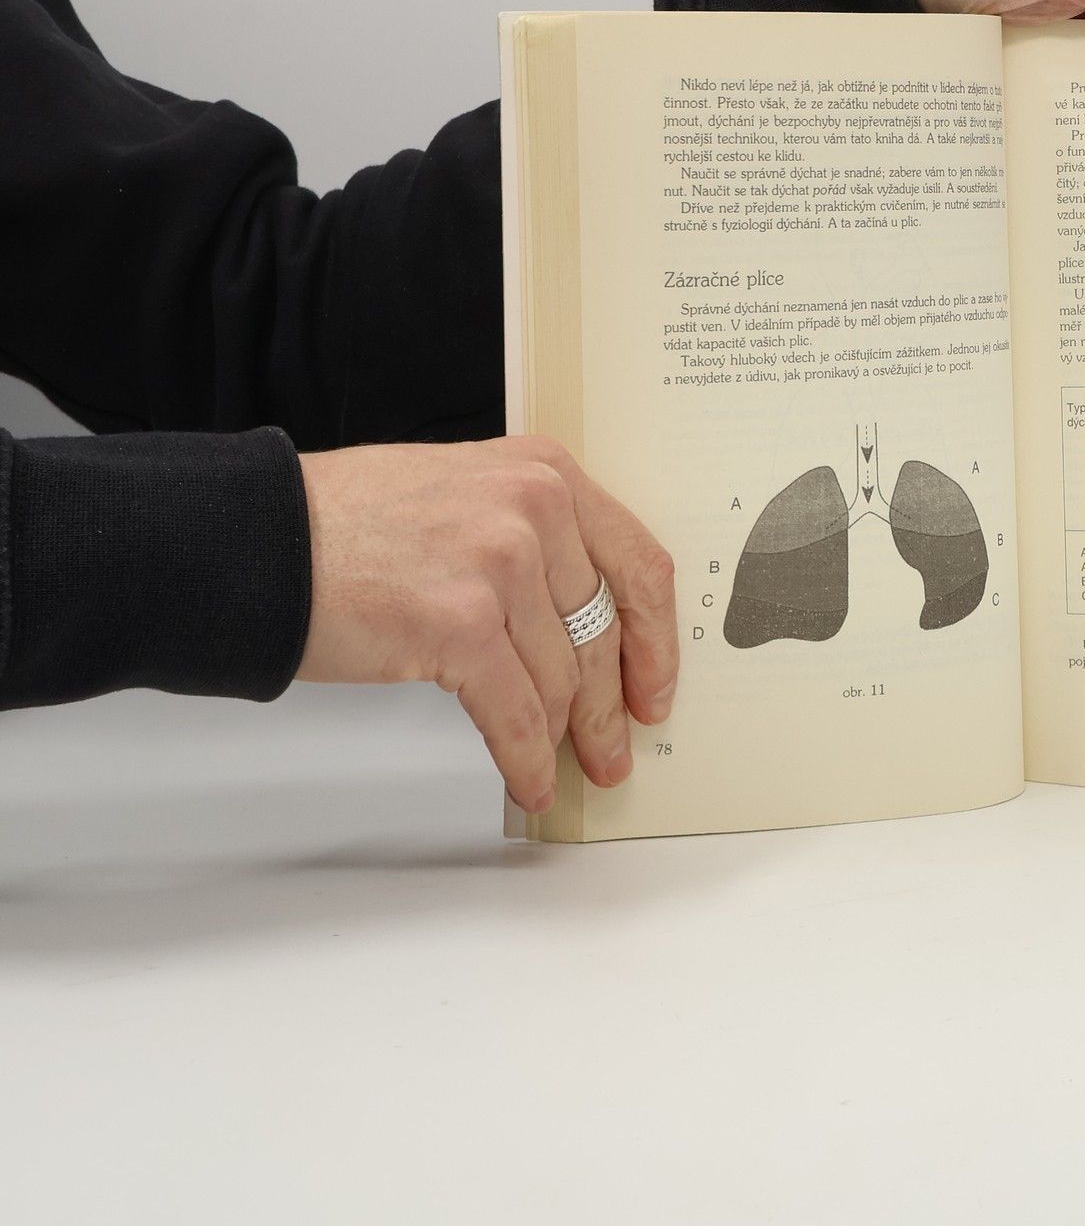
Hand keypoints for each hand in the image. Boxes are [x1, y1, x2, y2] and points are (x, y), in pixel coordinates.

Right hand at [296, 436, 676, 813]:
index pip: (638, 561)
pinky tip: (528, 779)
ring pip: (562, 677)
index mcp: (545, 472)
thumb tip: (578, 623)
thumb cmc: (350, 521)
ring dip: (566, 734)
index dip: (656, 638)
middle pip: (603, 629)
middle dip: (611, 702)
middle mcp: (534, 508)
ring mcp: (501, 564)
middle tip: (616, 745)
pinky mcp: (461, 623)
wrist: (261, 537)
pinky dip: (527, 757)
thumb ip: (534, 539)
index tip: (656, 684)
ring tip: (568, 765)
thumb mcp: (468, 493)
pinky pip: (517, 712)